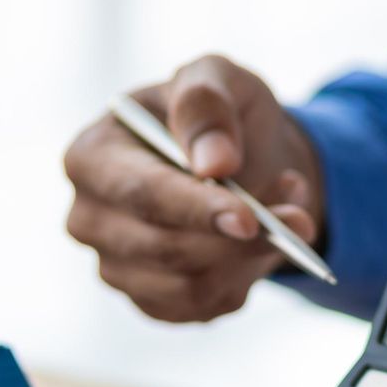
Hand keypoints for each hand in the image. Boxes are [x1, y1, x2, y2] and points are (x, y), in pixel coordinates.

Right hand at [64, 55, 322, 321]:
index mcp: (90, 157)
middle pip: (165, 250)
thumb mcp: (216, 77)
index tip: (248, 219)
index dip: (196, 209)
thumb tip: (215, 164)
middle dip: (238, 238)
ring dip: (250, 258)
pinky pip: (203, 308)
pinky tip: (256, 246)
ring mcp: (115, 267)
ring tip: (286, 217)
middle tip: (297, 213)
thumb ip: (207, 104)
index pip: (141, 194)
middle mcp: (89, 219)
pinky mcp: (148, 301)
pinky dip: (244, 280)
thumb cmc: (215, 115)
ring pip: (190, 286)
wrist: (237, 161)